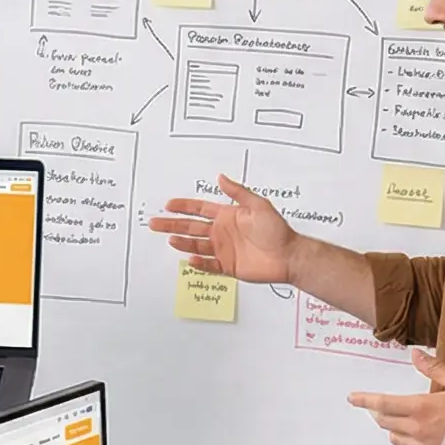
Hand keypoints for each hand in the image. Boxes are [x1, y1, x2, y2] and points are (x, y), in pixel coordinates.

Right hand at [149, 177, 296, 283]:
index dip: (184, 206)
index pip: (200, 209)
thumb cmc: (277, 230)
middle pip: (191, 227)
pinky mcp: (227, 266)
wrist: (288, 256)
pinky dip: (198, 263)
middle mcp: (222, 232)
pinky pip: (208, 265)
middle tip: (156, 223)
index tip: (169, 205)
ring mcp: (224, 250)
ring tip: (170, 239)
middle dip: (173, 225)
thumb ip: (238, 193)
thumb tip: (221, 178)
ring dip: (182, 242)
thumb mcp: (258, 205)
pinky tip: (189, 259)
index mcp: (228, 216)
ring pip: (196, 245)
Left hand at [348, 348, 444, 444]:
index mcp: (421, 408)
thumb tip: (415, 354)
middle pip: (384, 422)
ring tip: (408, 419)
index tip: (353, 397)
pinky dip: (409, 444)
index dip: (364, 400)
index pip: (382, 403)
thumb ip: (433, 368)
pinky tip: (420, 437)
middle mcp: (417, 430)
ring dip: (395, 428)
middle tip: (384, 406)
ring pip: (395, 438)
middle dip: (381, 412)